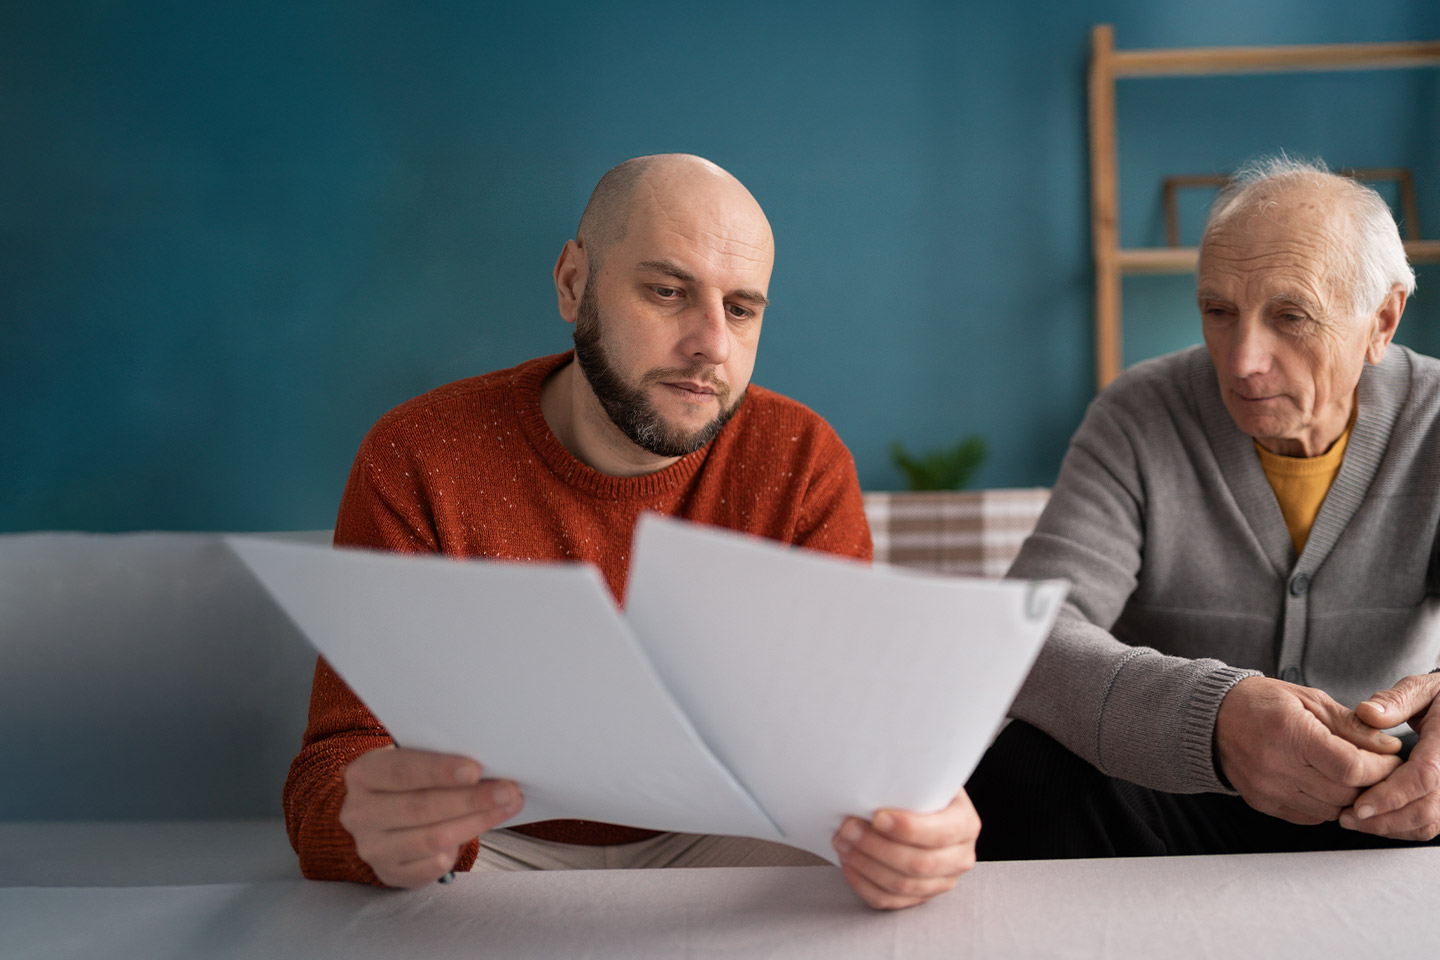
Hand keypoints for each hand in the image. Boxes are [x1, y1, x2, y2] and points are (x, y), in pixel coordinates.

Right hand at [338, 745, 523, 886]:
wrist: (387, 812)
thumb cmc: (411, 780)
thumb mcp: (414, 759)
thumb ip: (439, 760)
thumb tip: (488, 765)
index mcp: (363, 774)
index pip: (402, 771)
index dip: (439, 770)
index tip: (475, 769)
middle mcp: (360, 812)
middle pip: (420, 807)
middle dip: (470, 799)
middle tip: (508, 791)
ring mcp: (372, 847)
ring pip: (432, 838)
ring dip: (476, 822)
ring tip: (507, 807)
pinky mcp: (389, 873)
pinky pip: (432, 865)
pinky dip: (458, 849)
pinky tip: (476, 831)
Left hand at [831, 789, 978, 909]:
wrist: (921, 807)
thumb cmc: (919, 789)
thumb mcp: (925, 777)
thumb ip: (911, 780)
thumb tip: (876, 776)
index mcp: (965, 823)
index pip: (940, 833)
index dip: (907, 828)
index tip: (877, 817)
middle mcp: (960, 857)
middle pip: (918, 864)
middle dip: (876, 846)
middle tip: (847, 828)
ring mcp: (941, 881)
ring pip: (901, 886)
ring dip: (865, 864)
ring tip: (842, 842)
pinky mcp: (919, 897)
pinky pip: (887, 901)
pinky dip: (863, 883)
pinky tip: (847, 863)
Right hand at [1215, 677, 1402, 823]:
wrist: (1211, 718)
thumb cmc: (1261, 703)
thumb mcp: (1309, 700)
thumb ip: (1352, 726)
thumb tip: (1388, 748)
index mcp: (1290, 733)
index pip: (1351, 768)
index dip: (1380, 768)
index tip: (1389, 760)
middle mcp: (1276, 766)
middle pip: (1345, 793)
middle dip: (1370, 783)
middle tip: (1375, 768)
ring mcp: (1268, 789)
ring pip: (1331, 811)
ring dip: (1349, 797)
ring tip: (1349, 776)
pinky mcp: (1263, 804)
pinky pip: (1310, 817)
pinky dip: (1325, 805)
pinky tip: (1323, 784)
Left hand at [1341, 673, 1439, 840]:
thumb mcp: (1421, 689)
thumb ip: (1395, 700)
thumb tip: (1367, 713)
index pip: (1423, 777)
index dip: (1390, 795)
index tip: (1358, 806)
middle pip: (1426, 810)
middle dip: (1385, 820)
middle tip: (1347, 818)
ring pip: (1430, 824)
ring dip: (1392, 828)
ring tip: (1356, 821)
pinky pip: (1432, 824)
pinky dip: (1404, 827)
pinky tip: (1377, 819)